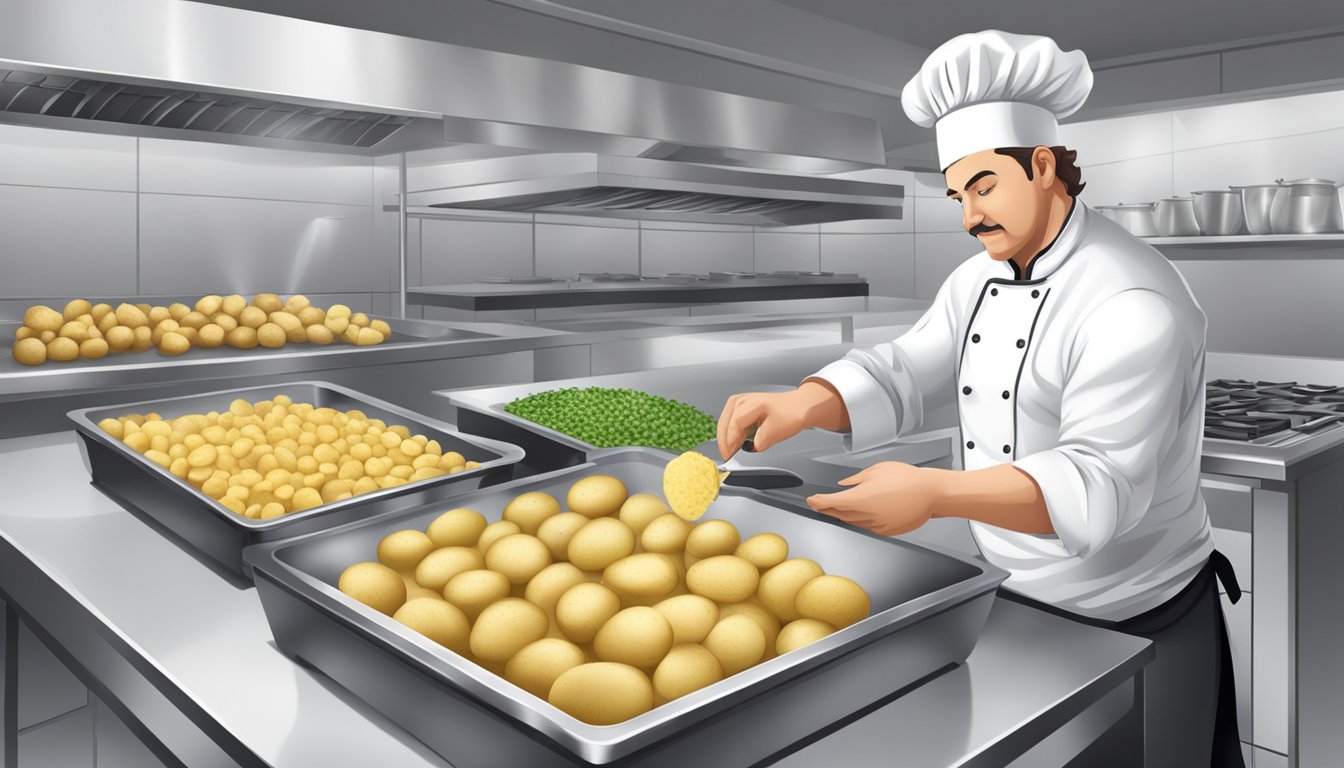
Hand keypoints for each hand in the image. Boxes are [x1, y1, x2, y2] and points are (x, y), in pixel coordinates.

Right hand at [717, 380, 848, 459]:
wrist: (799, 406)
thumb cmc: (791, 415)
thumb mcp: (776, 432)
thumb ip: (759, 443)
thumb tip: (747, 449)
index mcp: (753, 403)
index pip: (734, 424)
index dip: (730, 442)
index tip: (730, 456)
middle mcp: (742, 400)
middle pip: (724, 423)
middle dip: (724, 442)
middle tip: (727, 457)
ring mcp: (739, 402)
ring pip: (724, 422)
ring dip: (725, 438)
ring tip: (730, 452)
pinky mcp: (739, 407)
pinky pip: (728, 421)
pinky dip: (729, 434)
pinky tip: (733, 444)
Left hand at [806, 462, 940, 535]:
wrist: (932, 493)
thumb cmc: (908, 479)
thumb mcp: (877, 470)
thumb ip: (856, 479)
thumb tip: (844, 484)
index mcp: (861, 497)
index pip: (831, 502)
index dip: (818, 501)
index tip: (812, 500)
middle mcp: (867, 514)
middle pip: (839, 514)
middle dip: (829, 508)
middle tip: (821, 503)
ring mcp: (877, 525)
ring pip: (853, 522)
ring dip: (844, 515)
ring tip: (840, 506)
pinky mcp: (886, 530)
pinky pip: (868, 526)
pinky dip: (861, 520)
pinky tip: (862, 512)